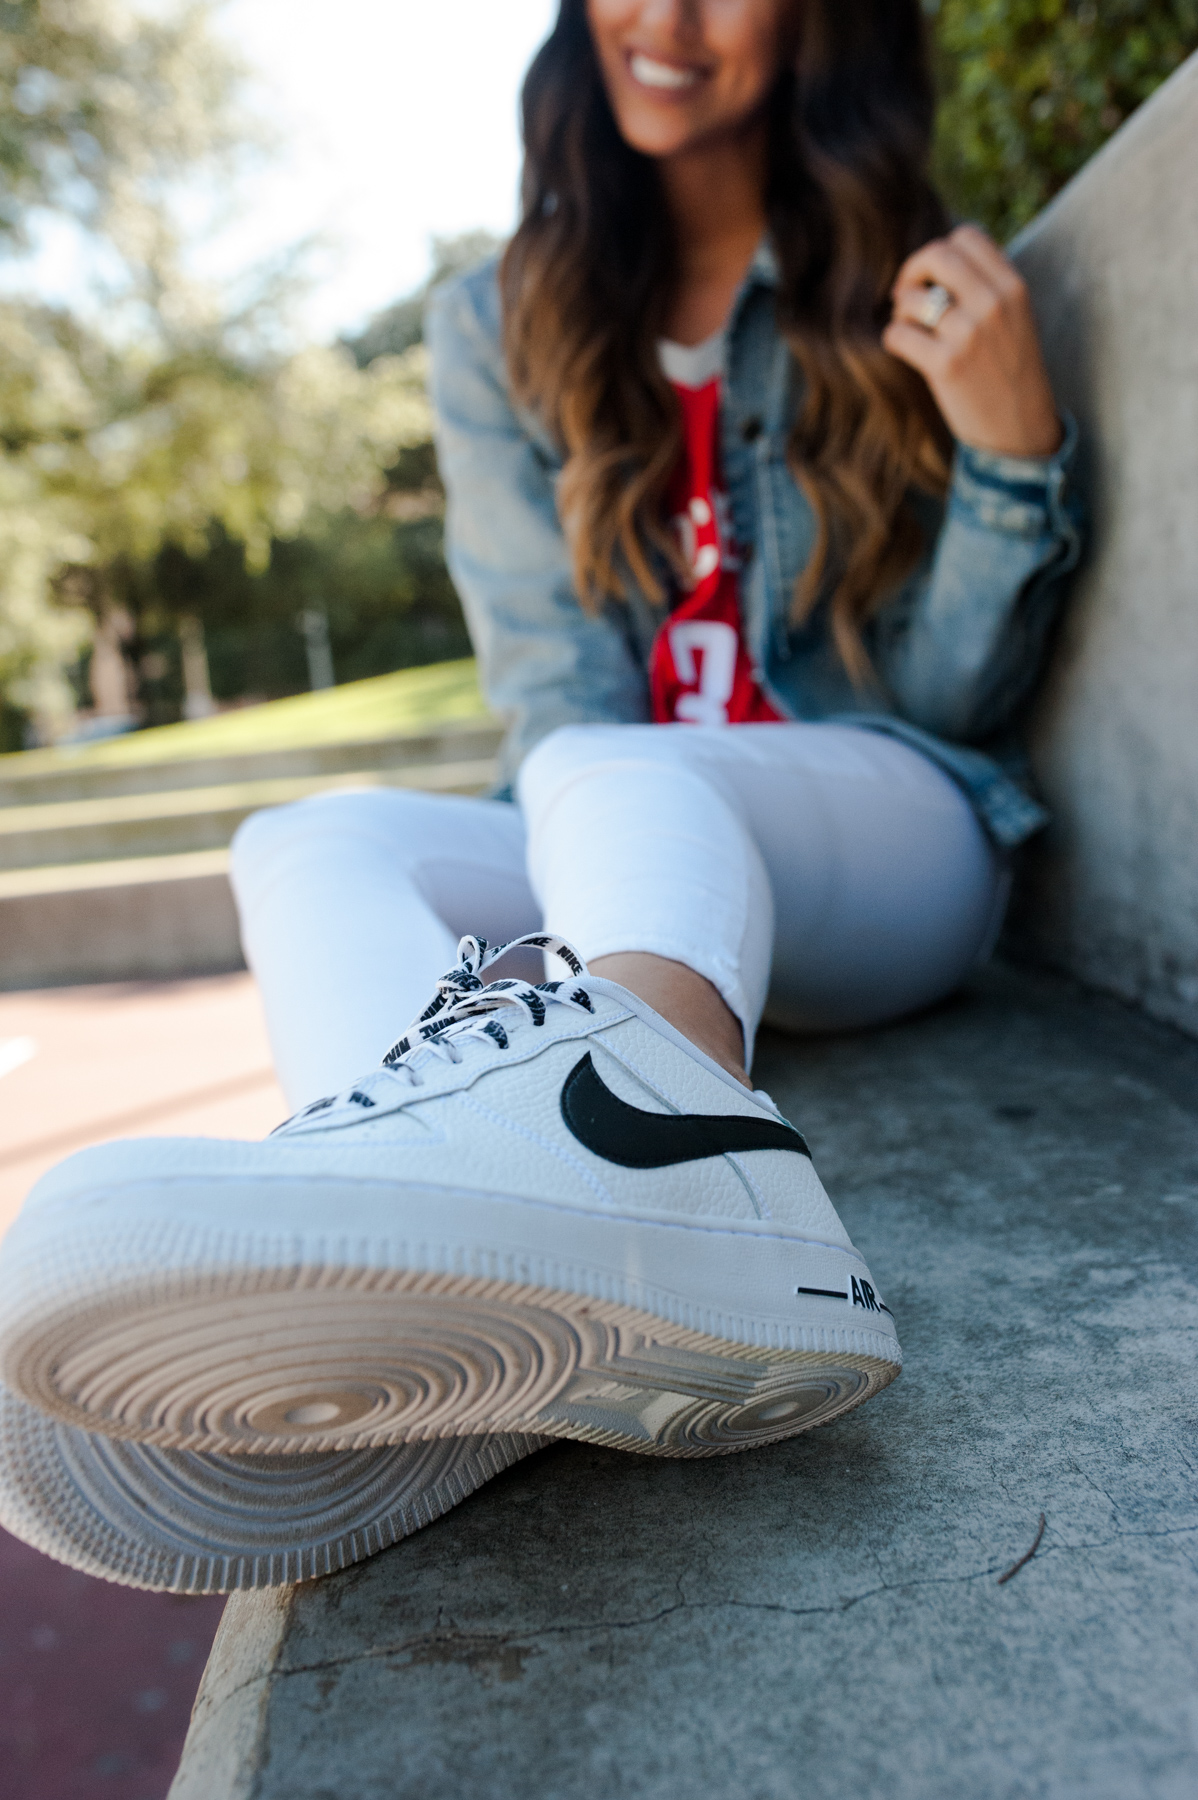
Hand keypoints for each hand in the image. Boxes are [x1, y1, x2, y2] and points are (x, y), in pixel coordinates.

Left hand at [883, 224, 1062, 459]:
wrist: (1021, 430)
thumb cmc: (1011, 372)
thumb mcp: (1016, 318)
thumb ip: (986, 286)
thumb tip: (935, 260)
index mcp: (1013, 287)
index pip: (967, 236)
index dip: (940, 252)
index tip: (932, 277)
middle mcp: (993, 304)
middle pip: (936, 255)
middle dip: (912, 271)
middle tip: (906, 294)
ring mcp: (969, 334)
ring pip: (911, 298)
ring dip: (901, 312)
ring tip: (911, 329)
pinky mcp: (945, 366)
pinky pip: (898, 334)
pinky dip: (895, 340)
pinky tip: (908, 351)